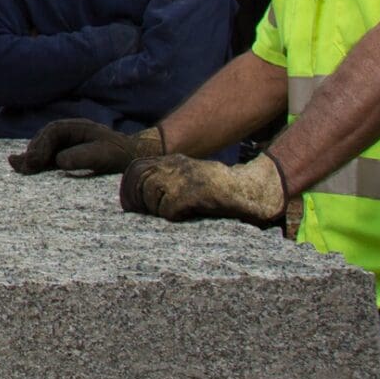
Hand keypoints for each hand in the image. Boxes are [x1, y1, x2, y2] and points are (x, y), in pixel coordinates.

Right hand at [9, 118, 163, 175]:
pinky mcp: (68, 154)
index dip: (41, 145)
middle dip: (32, 151)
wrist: (135, 158)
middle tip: (19, 166)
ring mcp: (68, 143)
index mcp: (78, 127)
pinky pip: (48, 156)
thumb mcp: (105, 156)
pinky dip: (36, 161)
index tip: (34, 161)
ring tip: (17, 166)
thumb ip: (83, 157)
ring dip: (31, 156)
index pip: (53, 132)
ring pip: (44, 147)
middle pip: (44, 138)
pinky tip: (24, 167)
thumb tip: (59, 161)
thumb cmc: (121, 156)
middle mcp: (70, 132)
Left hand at [120, 153, 285, 226]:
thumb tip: (137, 200)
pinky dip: (172, 216)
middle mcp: (178, 165)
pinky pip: (170, 208)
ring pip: (152, 195)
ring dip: (157, 210)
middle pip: (139, 181)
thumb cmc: (218, 191)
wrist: (253, 189)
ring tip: (172, 215)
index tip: (128, 206)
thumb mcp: (189, 179)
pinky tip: (184, 217)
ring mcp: (187, 178)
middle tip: (142, 215)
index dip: (127, 188)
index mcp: (173, 161)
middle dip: (137, 201)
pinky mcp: (197, 192)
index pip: (135, 168)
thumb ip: (167, 181)